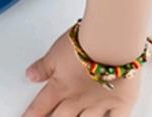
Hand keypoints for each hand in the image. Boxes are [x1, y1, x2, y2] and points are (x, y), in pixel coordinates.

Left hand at [22, 26, 144, 116]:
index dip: (32, 115)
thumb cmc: (85, 42)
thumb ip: (43, 66)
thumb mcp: (56, 51)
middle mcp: (78, 100)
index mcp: (60, 87)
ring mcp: (99, 104)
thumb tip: (30, 75)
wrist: (112, 42)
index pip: (41, 106)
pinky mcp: (121, 103)